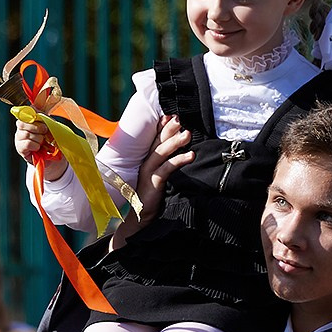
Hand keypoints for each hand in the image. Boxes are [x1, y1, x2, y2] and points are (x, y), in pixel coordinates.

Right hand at [15, 117, 66, 181]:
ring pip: (26, 134)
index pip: (23, 114)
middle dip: (36, 127)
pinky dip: (36, 145)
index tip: (42, 122)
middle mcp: (20, 129)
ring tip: (42, 142)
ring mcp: (18, 139)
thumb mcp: (48, 125)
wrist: (51, 155)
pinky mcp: (20, 148)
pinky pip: (28, 144)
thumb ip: (41, 116)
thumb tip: (33, 107)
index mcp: (26, 121)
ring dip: (38, 138)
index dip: (32, 117)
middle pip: (21, 123)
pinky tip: (38, 148)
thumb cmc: (49, 138)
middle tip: (44, 131)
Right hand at [109, 116, 192, 250]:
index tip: (173, 114)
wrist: (142, 217)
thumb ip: (168, 162)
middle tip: (180, 118)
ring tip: (187, 134)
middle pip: (157, 141)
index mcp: (148, 159)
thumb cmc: (154, 195)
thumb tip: (183, 148)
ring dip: (174, 142)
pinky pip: (166, 169)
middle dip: (169, 129)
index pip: (155, 138)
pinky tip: (190, 155)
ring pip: (161, 153)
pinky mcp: (153, 183)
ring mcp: (148, 172)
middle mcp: (146, 162)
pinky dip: (178, 161)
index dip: (163, 126)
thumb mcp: (161, 175)